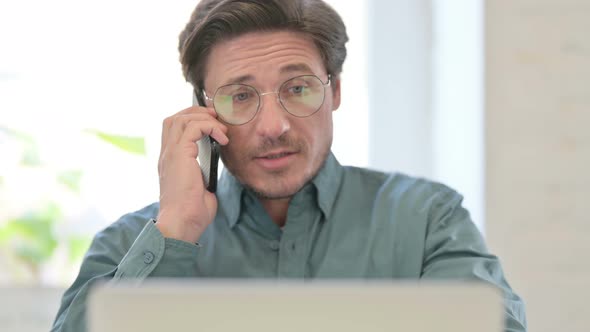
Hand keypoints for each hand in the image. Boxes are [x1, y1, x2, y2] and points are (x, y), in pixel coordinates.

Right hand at [155, 106, 228, 243]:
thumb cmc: (192, 213)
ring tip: (222, 129)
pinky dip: (210, 127)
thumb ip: (204, 175)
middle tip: (217, 120)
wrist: (182, 223)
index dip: (192, 121)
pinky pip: (193, 128)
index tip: (213, 126)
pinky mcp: (179, 155)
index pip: (173, 130)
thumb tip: (214, 169)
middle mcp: (167, 154)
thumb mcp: (201, 188)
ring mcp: (170, 154)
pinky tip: (222, 139)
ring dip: (205, 118)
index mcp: (170, 161)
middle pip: (174, 118)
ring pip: (181, 118)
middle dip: (197, 113)